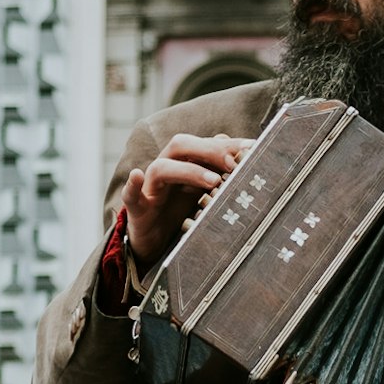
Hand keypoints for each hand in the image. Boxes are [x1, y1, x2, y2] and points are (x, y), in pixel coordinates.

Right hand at [121, 134, 249, 271]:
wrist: (154, 240)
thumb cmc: (180, 211)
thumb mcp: (206, 193)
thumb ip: (222, 175)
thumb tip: (247, 156)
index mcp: (185, 162)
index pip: (205, 143)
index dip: (227, 144)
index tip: (252, 148)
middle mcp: (167, 168)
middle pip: (182, 145)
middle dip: (210, 150)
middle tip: (234, 162)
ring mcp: (151, 187)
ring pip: (162, 168)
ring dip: (188, 170)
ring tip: (213, 181)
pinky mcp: (137, 208)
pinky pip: (130, 194)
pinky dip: (132, 184)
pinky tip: (137, 176)